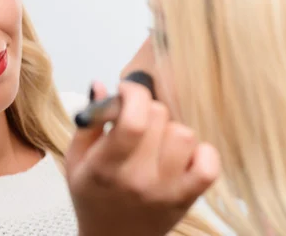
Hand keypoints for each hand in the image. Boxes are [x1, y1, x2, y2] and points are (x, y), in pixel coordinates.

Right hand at [65, 81, 220, 235]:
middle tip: (136, 119)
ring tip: (156, 140)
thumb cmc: (92, 196)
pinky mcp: (187, 199)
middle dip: (146, 109)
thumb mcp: (76, 159)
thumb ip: (88, 122)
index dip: (133, 94)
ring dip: (170, 130)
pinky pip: (209, 164)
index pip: (133, 121)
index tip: (126, 91)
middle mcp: (138, 179)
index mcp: (106, 167)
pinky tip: (182, 154)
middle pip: (159, 118)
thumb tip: (102, 85)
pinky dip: (201, 152)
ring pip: (184, 134)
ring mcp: (166, 191)